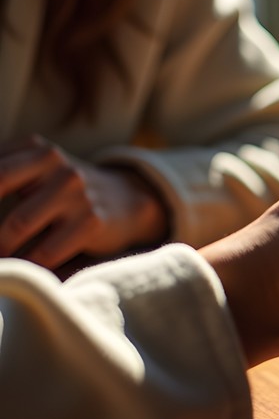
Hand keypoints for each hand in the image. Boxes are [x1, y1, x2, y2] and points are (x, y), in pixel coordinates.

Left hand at [0, 136, 168, 269]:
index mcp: (36, 148)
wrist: (127, 200)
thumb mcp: (37, 169)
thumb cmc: (64, 190)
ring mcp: (76, 193)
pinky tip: (21, 269)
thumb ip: (4, 174)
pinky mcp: (91, 222)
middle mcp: (57, 164)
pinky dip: (25, 266)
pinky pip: (44, 253)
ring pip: (15, 227)